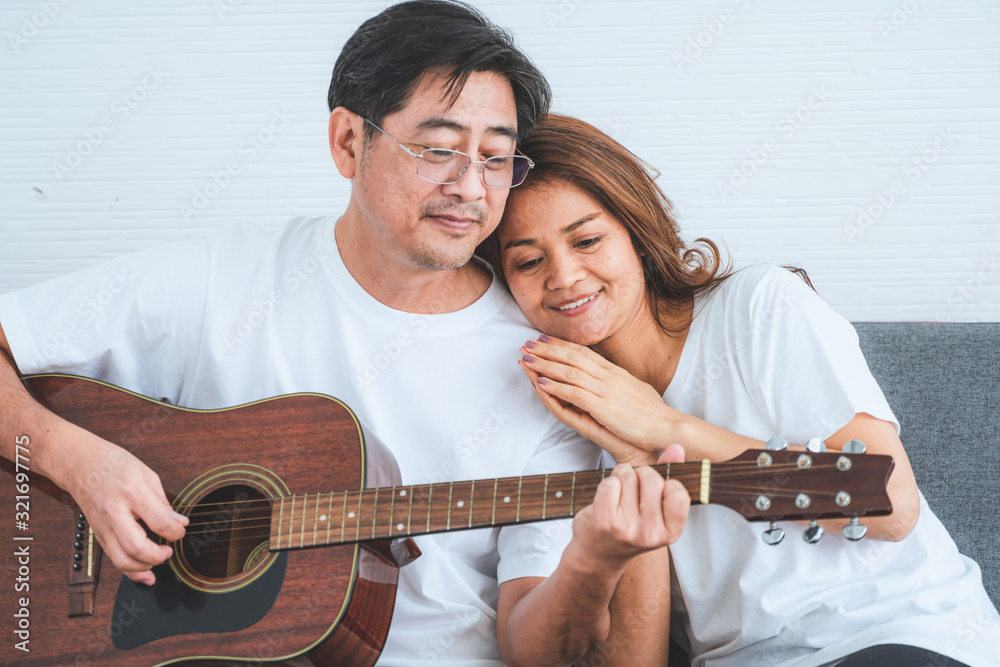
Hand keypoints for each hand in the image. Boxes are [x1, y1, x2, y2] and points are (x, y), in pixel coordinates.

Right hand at [61, 428, 187, 584]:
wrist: (80, 464)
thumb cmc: (114, 465)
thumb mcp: (146, 475)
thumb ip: (163, 502)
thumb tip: (179, 523)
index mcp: (131, 492)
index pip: (158, 521)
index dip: (175, 532)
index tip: (180, 531)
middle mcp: (114, 512)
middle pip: (136, 546)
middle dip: (158, 555)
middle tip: (169, 550)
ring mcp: (103, 526)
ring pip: (121, 559)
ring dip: (144, 567)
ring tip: (159, 559)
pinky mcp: (98, 535)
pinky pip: (114, 559)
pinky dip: (130, 571)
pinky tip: (145, 575)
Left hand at [520, 336, 679, 463]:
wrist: (668, 426)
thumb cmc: (653, 413)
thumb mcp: (634, 390)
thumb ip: (618, 383)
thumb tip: (609, 378)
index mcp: (615, 372)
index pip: (583, 352)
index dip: (562, 345)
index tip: (545, 340)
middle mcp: (608, 376)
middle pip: (572, 357)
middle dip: (547, 349)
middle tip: (526, 343)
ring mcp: (605, 390)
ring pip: (568, 371)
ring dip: (544, 364)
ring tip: (526, 359)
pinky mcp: (603, 407)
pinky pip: (573, 393)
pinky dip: (554, 386)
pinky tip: (539, 382)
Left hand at [568, 446, 689, 571]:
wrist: (597, 555)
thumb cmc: (629, 527)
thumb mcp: (654, 509)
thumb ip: (667, 475)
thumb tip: (677, 448)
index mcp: (670, 532)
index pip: (678, 492)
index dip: (665, 483)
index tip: (655, 492)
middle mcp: (650, 533)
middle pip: (651, 478)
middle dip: (640, 475)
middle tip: (633, 491)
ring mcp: (627, 528)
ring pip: (628, 475)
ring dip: (621, 477)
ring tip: (619, 495)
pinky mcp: (604, 520)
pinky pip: (610, 482)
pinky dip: (607, 483)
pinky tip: (607, 499)